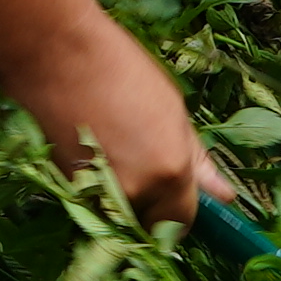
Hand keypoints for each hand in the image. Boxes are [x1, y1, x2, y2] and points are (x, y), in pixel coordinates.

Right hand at [0, 5, 212, 223]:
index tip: (175, 203)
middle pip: (147, 226)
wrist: (55, 54)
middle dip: (149, 211)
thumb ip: (196, 160)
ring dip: (121, 201)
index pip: (181, 222)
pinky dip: (96, 189)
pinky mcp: (65, 186)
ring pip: (118, 216)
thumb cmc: (120, 69)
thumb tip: (225, 196)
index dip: (179, 215)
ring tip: (115, 155)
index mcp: (170, 172)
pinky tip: (93, 151)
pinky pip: (92, 202)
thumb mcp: (172, 110)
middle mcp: (135, 192)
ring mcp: (96, 192)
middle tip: (142, 172)